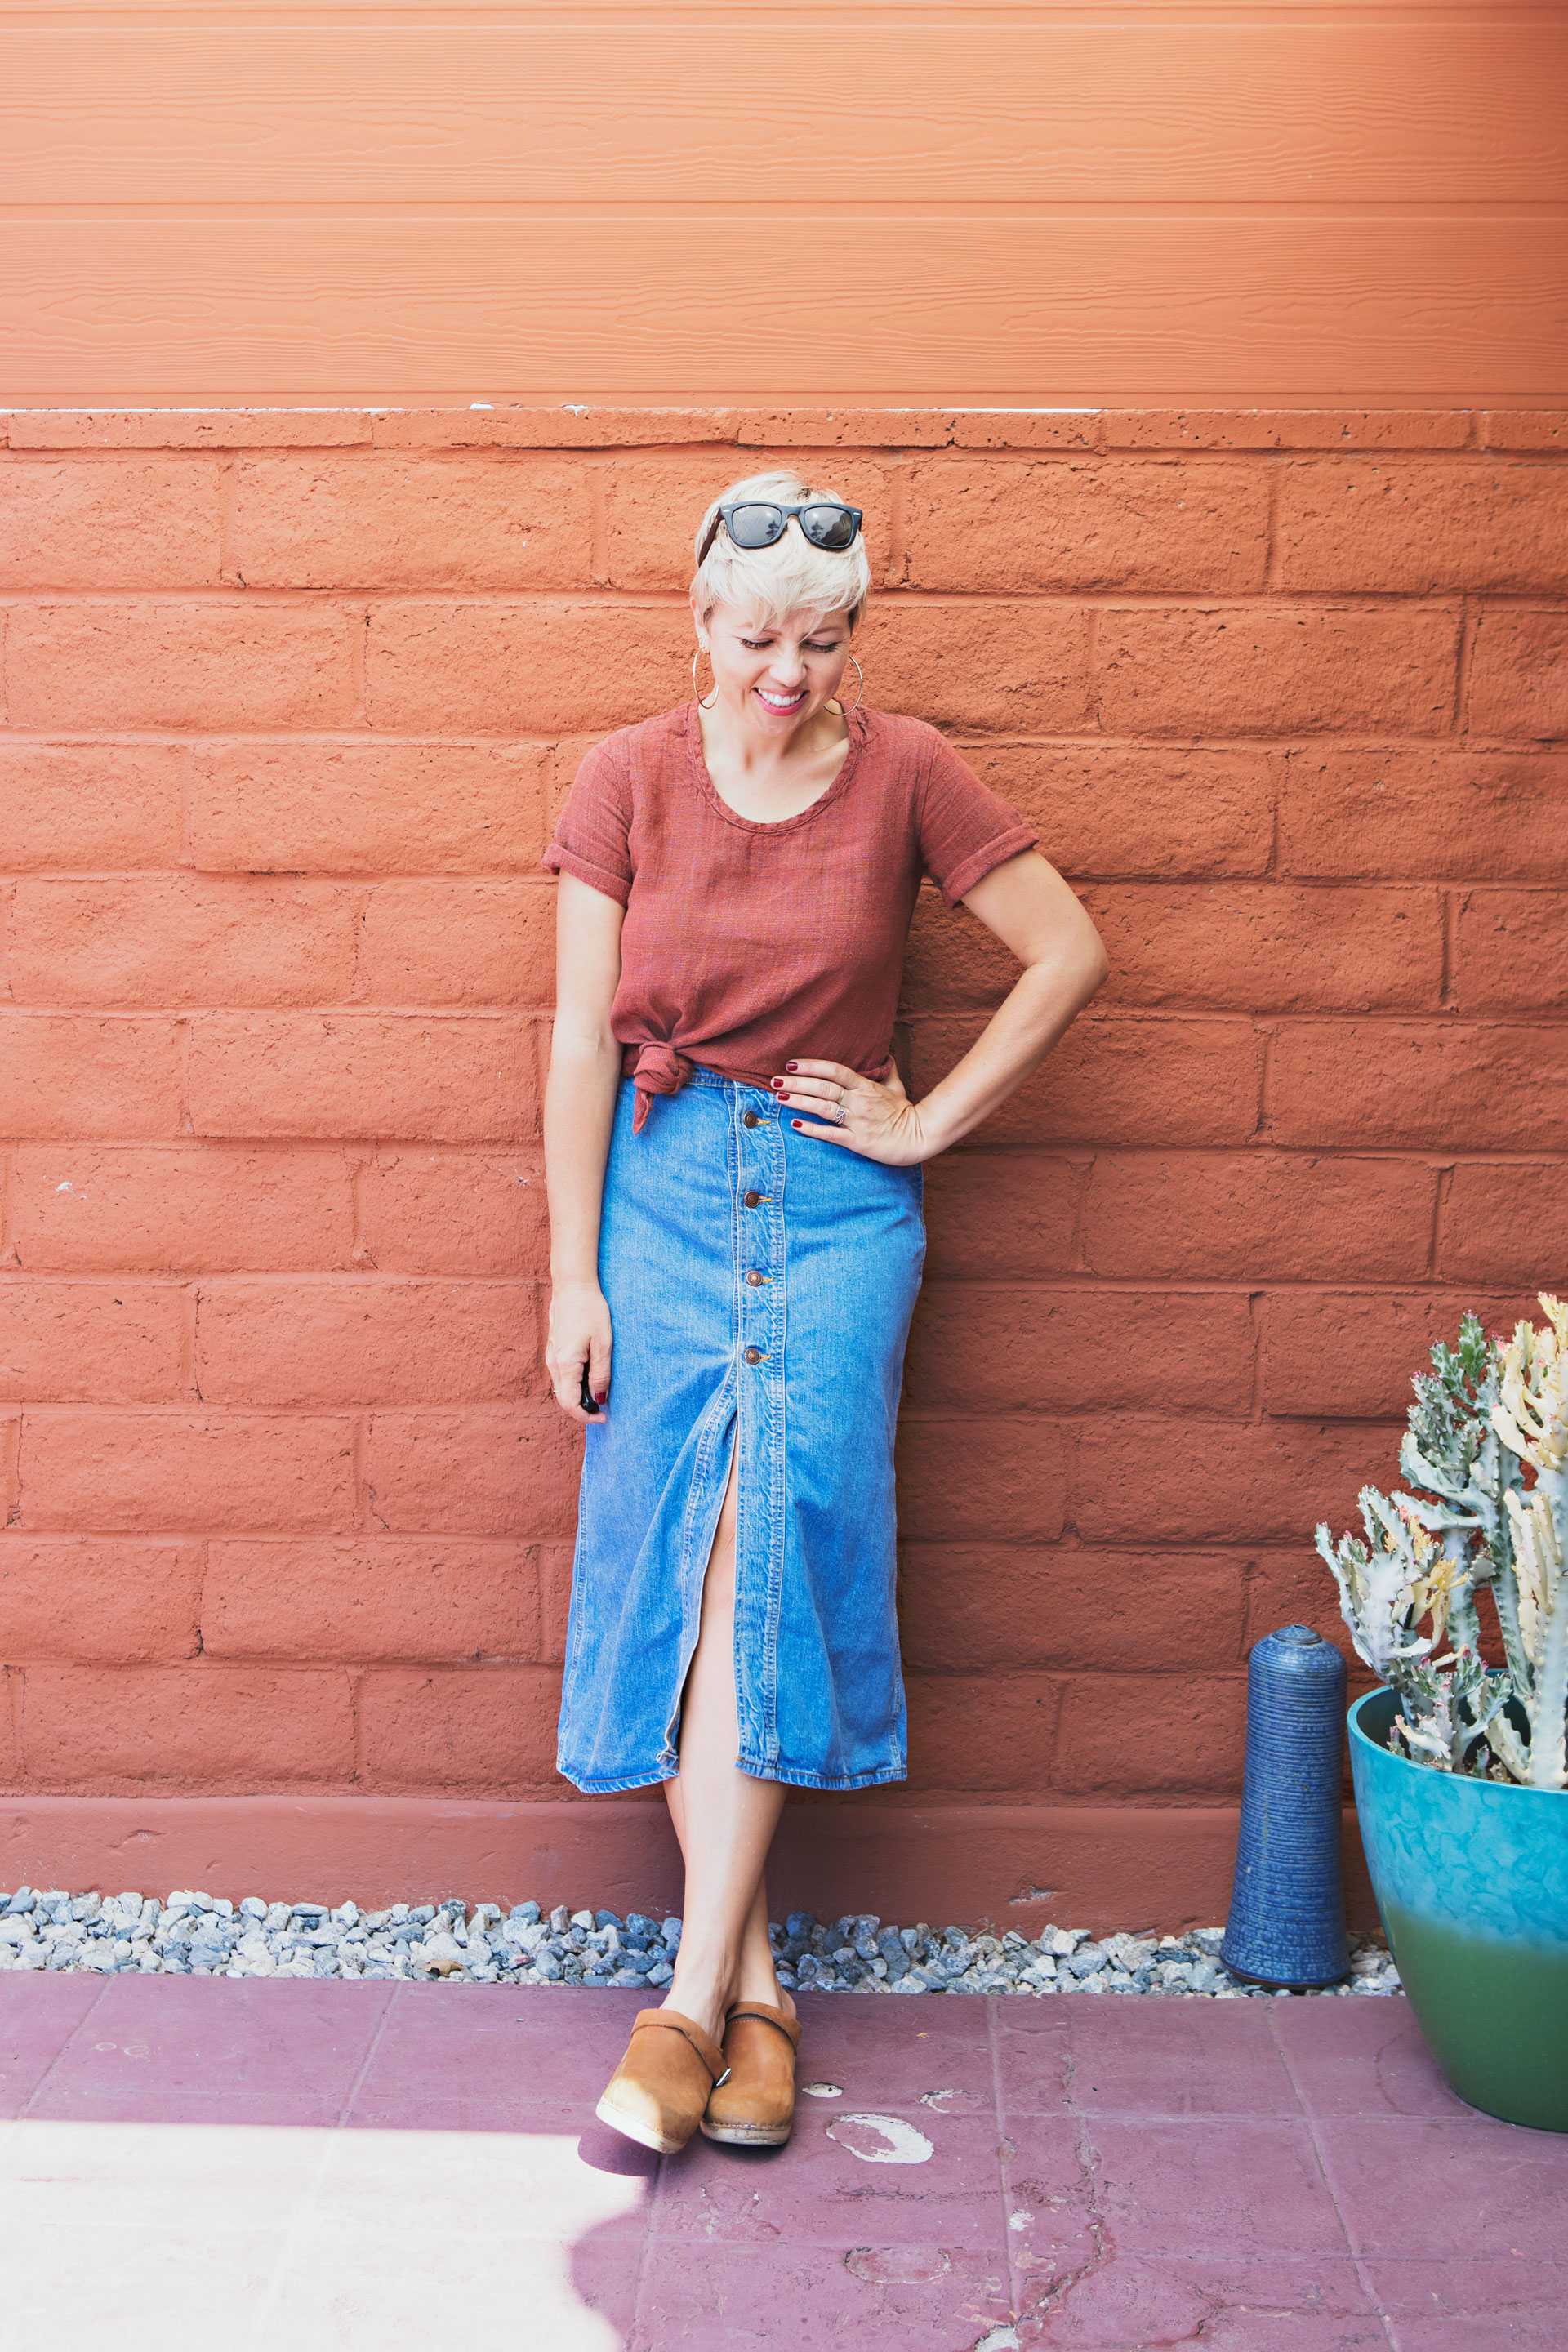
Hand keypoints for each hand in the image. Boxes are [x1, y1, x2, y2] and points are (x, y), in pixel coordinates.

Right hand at [546, 1279, 612, 1422]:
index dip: (587, 1416)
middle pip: (564, 1400)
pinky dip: (575, 1383)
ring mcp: (551, 1356)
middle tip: (604, 1408)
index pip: (571, 1404)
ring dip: (579, 1396)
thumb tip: (599, 1400)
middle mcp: (553, 1363)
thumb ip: (601, 1374)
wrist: (573, 1286)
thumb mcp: (603, 1344)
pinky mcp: (554, 1350)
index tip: (604, 1417)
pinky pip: (562, 1376)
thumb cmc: (591, 1311)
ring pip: (563, 1388)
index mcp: (565, 1364)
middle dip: (583, 1409)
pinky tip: (591, 1375)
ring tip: (600, 1391)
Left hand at [771, 1059, 933, 1164]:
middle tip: (774, 1079)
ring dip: (800, 1102)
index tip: (792, 1064)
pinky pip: (832, 1134)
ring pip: (824, 1108)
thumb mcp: (898, 1087)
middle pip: (823, 1088)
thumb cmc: (906, 1112)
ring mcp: (857, 1121)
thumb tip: (887, 1056)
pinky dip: (813, 1129)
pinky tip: (796, 1124)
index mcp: (865, 1086)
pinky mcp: (858, 1140)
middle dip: (797, 1083)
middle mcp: (858, 1101)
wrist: (920, 1136)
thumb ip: (888, 1072)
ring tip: (779, 1097)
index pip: (834, 1071)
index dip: (812, 1066)